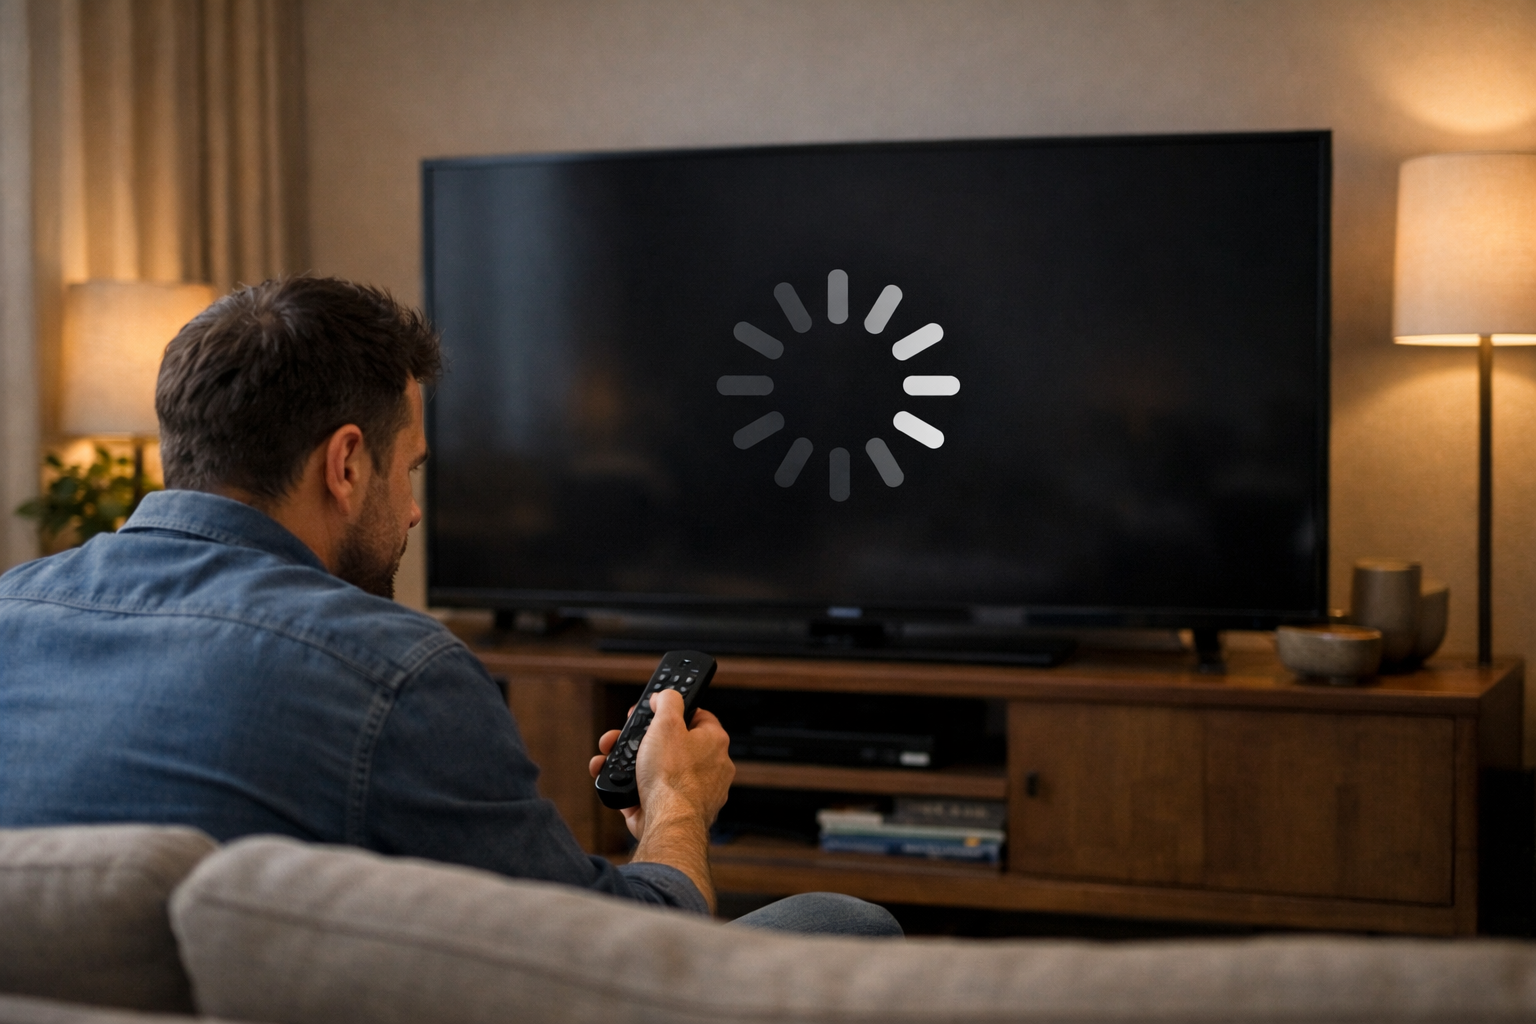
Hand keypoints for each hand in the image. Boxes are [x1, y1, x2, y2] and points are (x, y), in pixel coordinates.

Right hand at [588, 689, 733, 840]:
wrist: (667, 822)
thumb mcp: (666, 723)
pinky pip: (647, 793)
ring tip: (611, 757)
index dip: (673, 710)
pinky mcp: (671, 811)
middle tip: (626, 735)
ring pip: (655, 769)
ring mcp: (691, 792)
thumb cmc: (673, 776)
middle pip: (671, 744)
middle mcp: (709, 768)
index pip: (697, 716)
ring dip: (628, 762)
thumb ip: (667, 701)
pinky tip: (612, 782)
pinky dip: (626, 787)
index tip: (654, 709)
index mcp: (714, 743)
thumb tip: (664, 696)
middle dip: (642, 738)